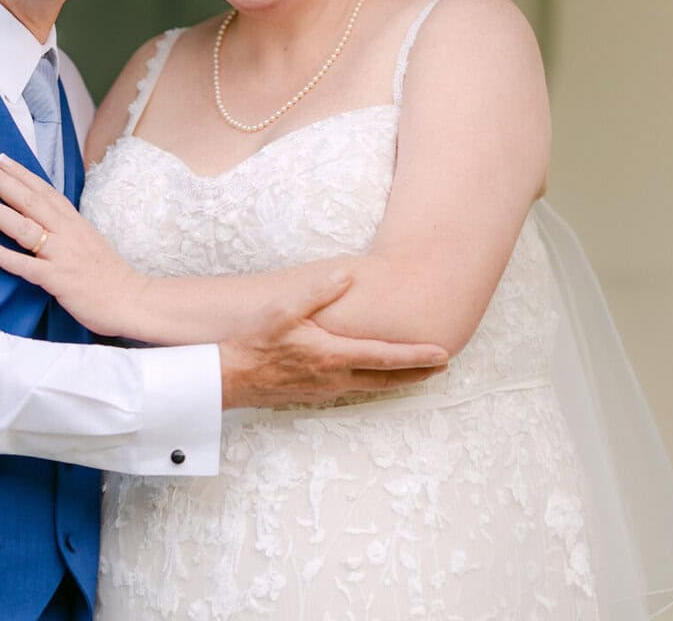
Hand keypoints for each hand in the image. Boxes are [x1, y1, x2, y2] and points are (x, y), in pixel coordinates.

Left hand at [0, 154, 146, 336]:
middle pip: (30, 200)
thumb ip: (66, 228)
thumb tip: (44, 219)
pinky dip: (4, 255)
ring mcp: (61, 254)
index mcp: (74, 222)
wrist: (131, 299)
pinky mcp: (57, 278)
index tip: (2, 159)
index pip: (44, 190)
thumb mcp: (88, 240)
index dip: (22, 173)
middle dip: (3, 181)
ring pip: (24, 227)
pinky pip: (26, 265)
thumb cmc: (109, 274)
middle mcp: (66, 232)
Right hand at [218, 271, 448, 408]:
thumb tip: (347, 276)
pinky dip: (374, 384)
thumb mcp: (283, 310)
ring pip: (373, 388)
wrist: (229, 378)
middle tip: (442, 366)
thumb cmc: (255, 342)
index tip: (443, 355)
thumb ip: (317, 292)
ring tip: (419, 373)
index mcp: (333, 356)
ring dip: (399, 380)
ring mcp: (326, 390)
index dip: (417, 357)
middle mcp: (335, 378)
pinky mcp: (316, 396)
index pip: (385, 358)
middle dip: (417, 373)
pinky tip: (375, 376)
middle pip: (387, 379)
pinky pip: (354, 390)